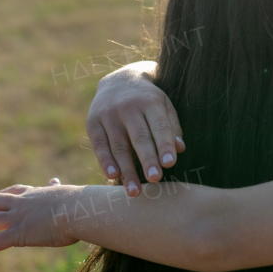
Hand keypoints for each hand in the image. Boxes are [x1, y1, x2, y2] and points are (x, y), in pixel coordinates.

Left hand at [0, 182, 79, 260]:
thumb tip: (65, 184)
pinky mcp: (17, 234)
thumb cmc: (84, 205)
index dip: (4, 196)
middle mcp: (23, 203)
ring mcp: (18, 218)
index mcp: (37, 194)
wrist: (81, 209)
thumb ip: (62, 192)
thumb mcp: (71, 195)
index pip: (16, 192)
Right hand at [87, 61, 184, 196]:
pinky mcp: (92, 121)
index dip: (164, 144)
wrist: (119, 80)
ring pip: (119, 145)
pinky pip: (99, 144)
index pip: (159, 125)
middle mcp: (128, 107)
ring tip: (134, 192)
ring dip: (126, 170)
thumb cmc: (148, 100)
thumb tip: (179, 149)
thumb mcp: (164, 105)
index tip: (170, 163)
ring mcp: (108, 114)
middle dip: (147, 159)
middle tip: (156, 180)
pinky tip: (113, 176)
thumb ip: (172, 127)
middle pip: (139, 137)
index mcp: (150, 101)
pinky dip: (105, 161)